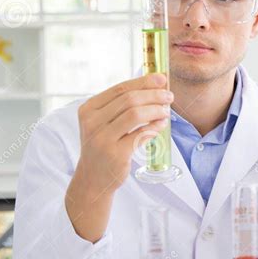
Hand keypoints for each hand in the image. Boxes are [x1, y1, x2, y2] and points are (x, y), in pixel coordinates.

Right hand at [74, 73, 171, 194]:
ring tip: (166, 110)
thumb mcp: (102, 124)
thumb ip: (121, 107)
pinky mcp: (115, 154)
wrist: (92, 179)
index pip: (119, 89)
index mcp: (88, 110)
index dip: (143, 82)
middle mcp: (92, 123)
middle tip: (169, 96)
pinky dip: (154, 127)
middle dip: (153, 95)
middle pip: (129, 99)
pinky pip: (140, 134)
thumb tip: (154, 86)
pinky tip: (161, 124)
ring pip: (135, 114)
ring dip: (155, 110)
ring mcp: (102, 139)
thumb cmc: (102, 147)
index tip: (161, 78)